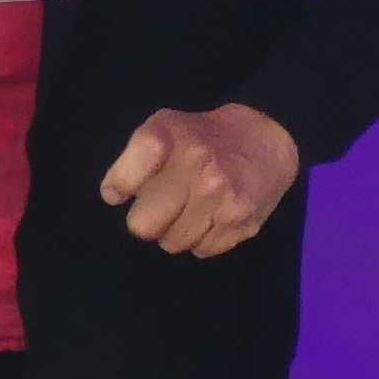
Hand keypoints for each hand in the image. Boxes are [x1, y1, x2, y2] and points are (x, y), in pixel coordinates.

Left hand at [100, 103, 299, 258]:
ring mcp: (221, 194)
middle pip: (142, 226)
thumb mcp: (164, 127)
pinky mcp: (241, 220)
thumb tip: (112, 196)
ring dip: (177, 231)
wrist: (266, 137)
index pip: (125, 180)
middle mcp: (197, 163)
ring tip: (192, 208)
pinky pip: (203, 250)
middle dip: (148, 219)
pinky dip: (204, 238)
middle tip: (163, 205)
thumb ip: (133, 160)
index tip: (122, 190)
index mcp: (169, 135)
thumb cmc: (203, 137)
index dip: (120, 189)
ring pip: (172, 243)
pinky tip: (213, 215)